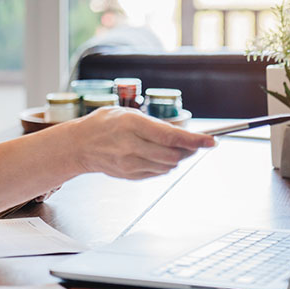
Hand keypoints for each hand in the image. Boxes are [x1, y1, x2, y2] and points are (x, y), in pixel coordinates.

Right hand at [71, 107, 214, 178]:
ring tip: (166, 147)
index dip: (194, 140)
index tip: (211, 141)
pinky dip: (162, 165)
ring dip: (175, 158)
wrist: (78, 145)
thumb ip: (153, 124)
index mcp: (130, 124)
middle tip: (192, 143)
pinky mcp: (129, 175)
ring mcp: (129, 163)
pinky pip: (157, 173)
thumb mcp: (126, 113)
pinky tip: (152, 155)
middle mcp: (130, 145)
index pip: (170, 136)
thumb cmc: (103, 124)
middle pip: (173, 154)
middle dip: (187, 150)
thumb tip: (182, 136)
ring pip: (168, 166)